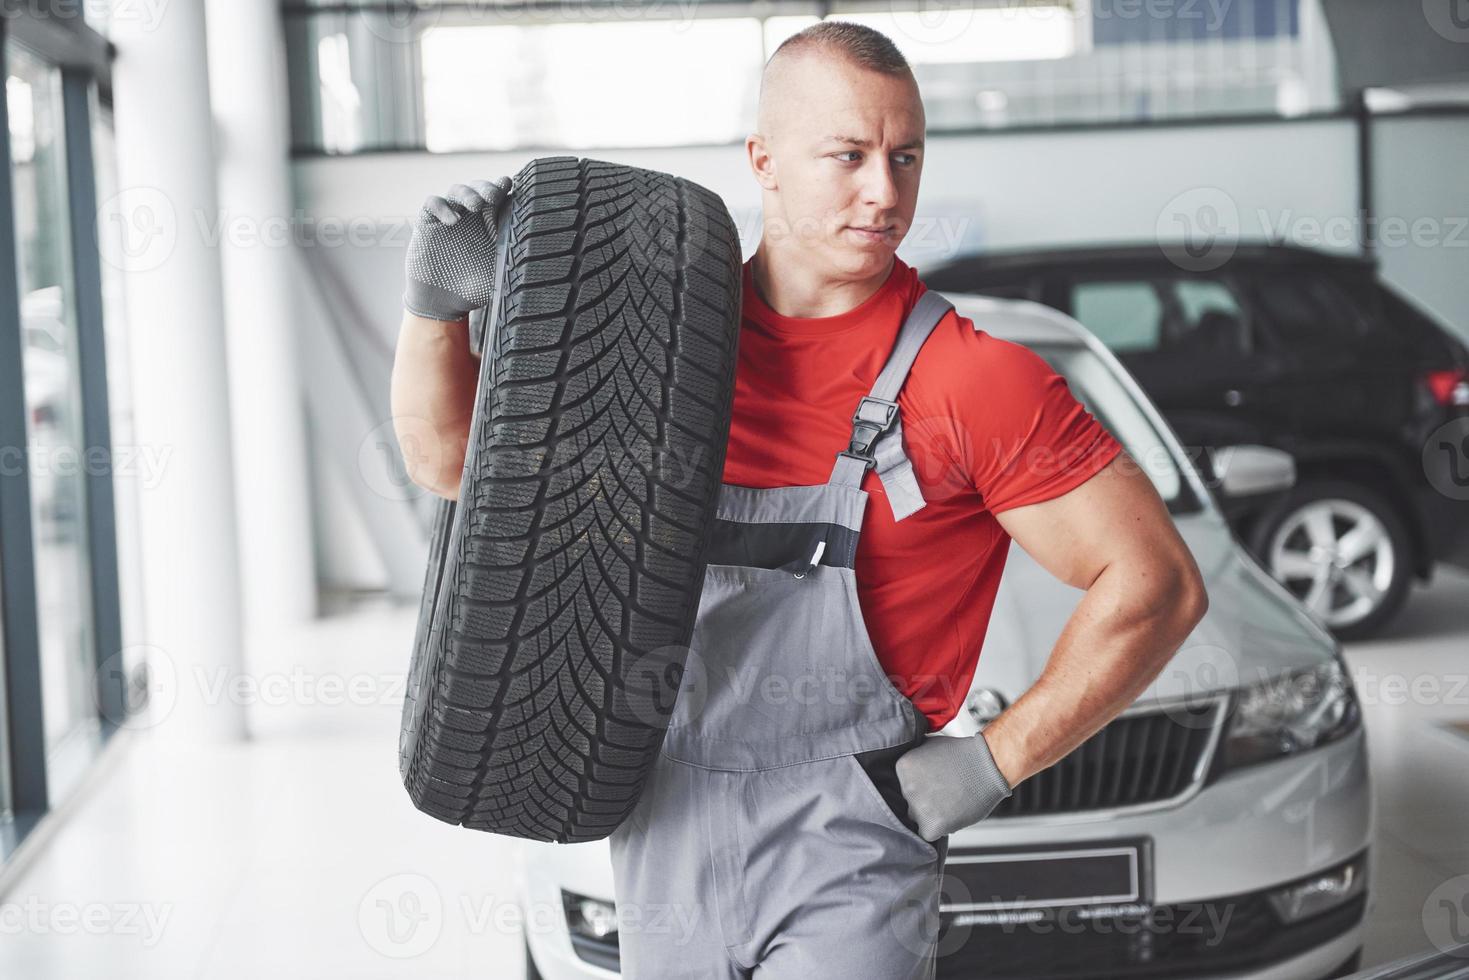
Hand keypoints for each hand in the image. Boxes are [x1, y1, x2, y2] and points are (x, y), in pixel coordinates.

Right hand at [403, 176, 512, 321]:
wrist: (443, 302)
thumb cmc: (474, 289)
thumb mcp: (499, 278)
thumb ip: (515, 267)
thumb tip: (541, 264)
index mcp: (491, 224)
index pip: (499, 197)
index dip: (504, 188)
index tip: (510, 185)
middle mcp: (471, 215)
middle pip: (480, 188)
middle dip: (487, 187)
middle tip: (494, 195)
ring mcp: (449, 216)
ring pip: (458, 190)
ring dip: (468, 193)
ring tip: (475, 205)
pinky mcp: (428, 222)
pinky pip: (433, 203)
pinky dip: (442, 206)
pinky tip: (452, 220)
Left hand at [894, 730, 1012, 840]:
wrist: (987, 765)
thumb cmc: (963, 755)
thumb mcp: (930, 746)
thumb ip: (915, 760)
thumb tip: (909, 771)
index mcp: (903, 767)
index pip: (904, 785)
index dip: (921, 786)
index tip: (934, 782)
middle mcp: (907, 787)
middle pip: (910, 802)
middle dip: (925, 800)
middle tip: (945, 793)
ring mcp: (919, 806)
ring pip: (918, 819)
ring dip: (931, 815)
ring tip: (951, 803)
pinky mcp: (932, 824)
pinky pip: (928, 834)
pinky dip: (940, 828)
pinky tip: (952, 814)